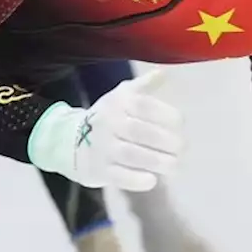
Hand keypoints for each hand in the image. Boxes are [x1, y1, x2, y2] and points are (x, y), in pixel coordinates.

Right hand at [27, 70, 181, 190]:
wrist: (70, 142)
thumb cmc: (107, 118)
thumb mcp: (121, 97)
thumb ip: (144, 85)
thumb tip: (165, 72)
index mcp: (117, 103)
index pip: (145, 106)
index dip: (168, 116)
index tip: (181, 125)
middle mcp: (108, 123)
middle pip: (141, 132)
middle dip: (168, 142)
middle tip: (181, 149)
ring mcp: (102, 148)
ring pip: (132, 155)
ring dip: (158, 162)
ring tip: (174, 166)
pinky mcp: (99, 170)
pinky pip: (120, 176)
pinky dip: (138, 180)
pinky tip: (152, 179)